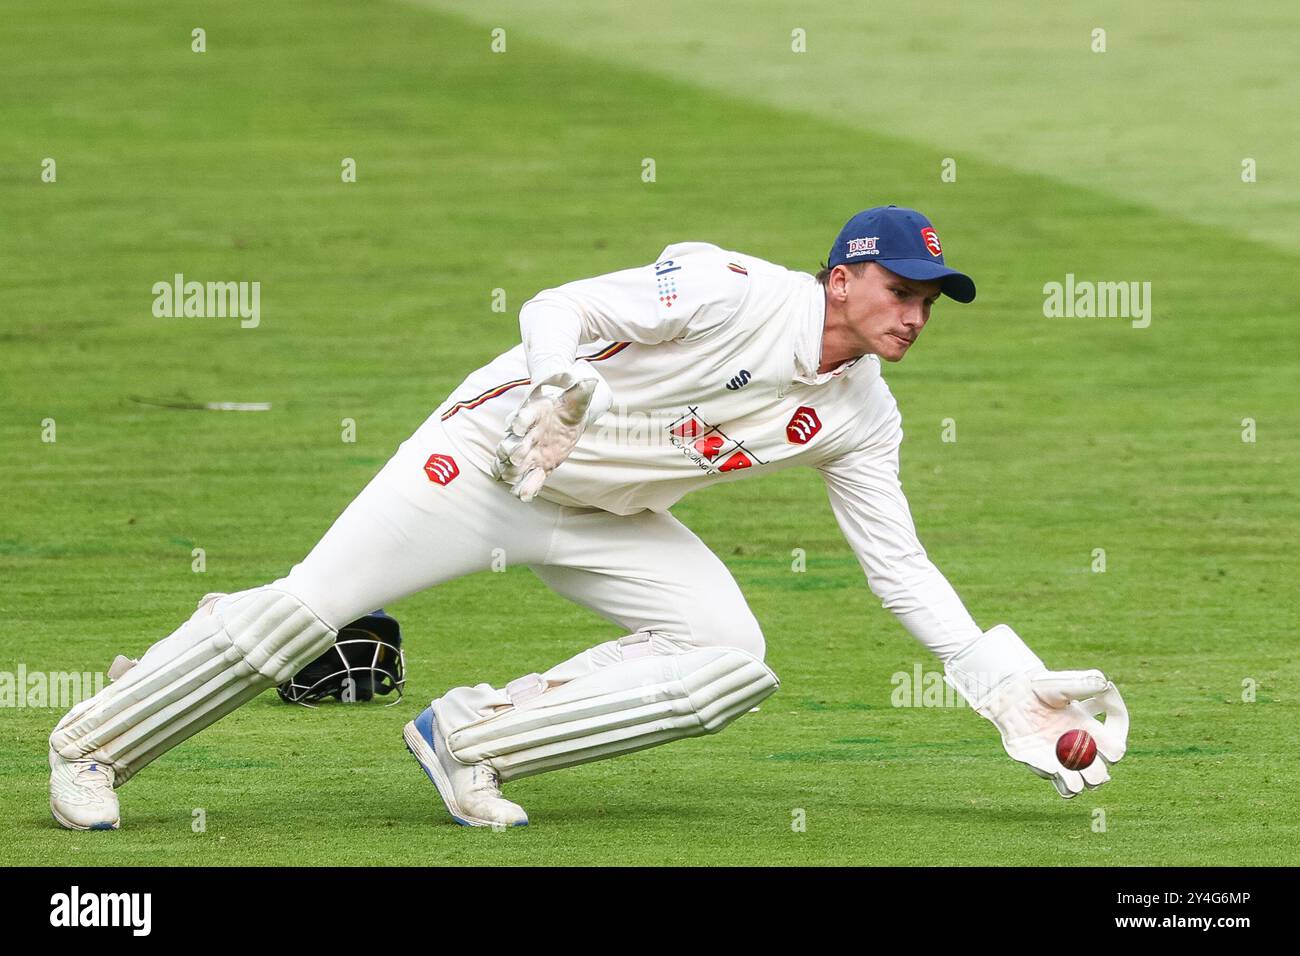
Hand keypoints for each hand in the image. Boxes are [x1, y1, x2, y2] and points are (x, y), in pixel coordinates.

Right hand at [492, 370, 596, 501]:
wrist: (564, 423)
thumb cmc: (567, 409)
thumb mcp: (575, 401)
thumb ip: (580, 393)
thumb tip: (590, 382)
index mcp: (532, 414)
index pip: (522, 416)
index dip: (519, 421)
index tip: (519, 426)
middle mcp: (524, 435)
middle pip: (511, 442)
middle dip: (512, 449)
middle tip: (515, 456)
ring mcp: (527, 453)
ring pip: (511, 463)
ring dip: (510, 470)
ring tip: (511, 478)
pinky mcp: (534, 467)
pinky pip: (525, 479)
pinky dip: (523, 487)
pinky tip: (523, 495)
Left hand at [978, 668, 1128, 797]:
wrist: (1013, 696)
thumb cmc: (1039, 688)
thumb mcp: (1064, 683)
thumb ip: (1086, 683)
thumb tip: (1106, 684)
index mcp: (1090, 731)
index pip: (1115, 751)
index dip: (1113, 749)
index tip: (1102, 740)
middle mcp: (1079, 749)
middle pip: (1100, 775)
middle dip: (1096, 770)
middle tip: (1083, 755)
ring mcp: (1061, 761)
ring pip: (1082, 786)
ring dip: (1081, 780)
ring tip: (1070, 765)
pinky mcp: (1043, 767)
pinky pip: (1062, 787)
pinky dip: (1064, 781)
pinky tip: (1055, 767)